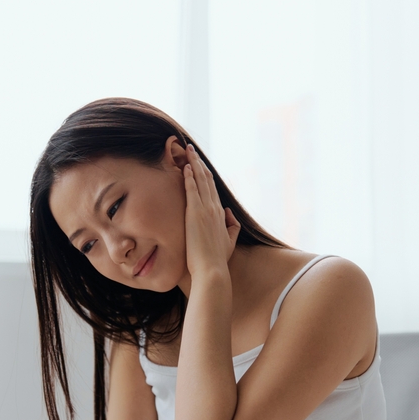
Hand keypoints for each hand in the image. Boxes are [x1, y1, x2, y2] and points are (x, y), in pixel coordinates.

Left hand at [182, 144, 240, 279]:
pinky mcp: (195, 214)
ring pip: (200, 181)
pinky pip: (192, 190)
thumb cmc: (217, 259)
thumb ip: (231, 226)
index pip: (212, 189)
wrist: (212, 269)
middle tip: (191, 150)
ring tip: (187, 151)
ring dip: (194, 164)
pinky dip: (190, 177)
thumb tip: (229, 213)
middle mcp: (215, 208)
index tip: (200, 163)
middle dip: (199, 163)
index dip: (206, 174)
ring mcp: (205, 210)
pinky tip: (186, 166)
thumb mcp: (229, 241)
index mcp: (221, 214)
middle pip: (207, 180)